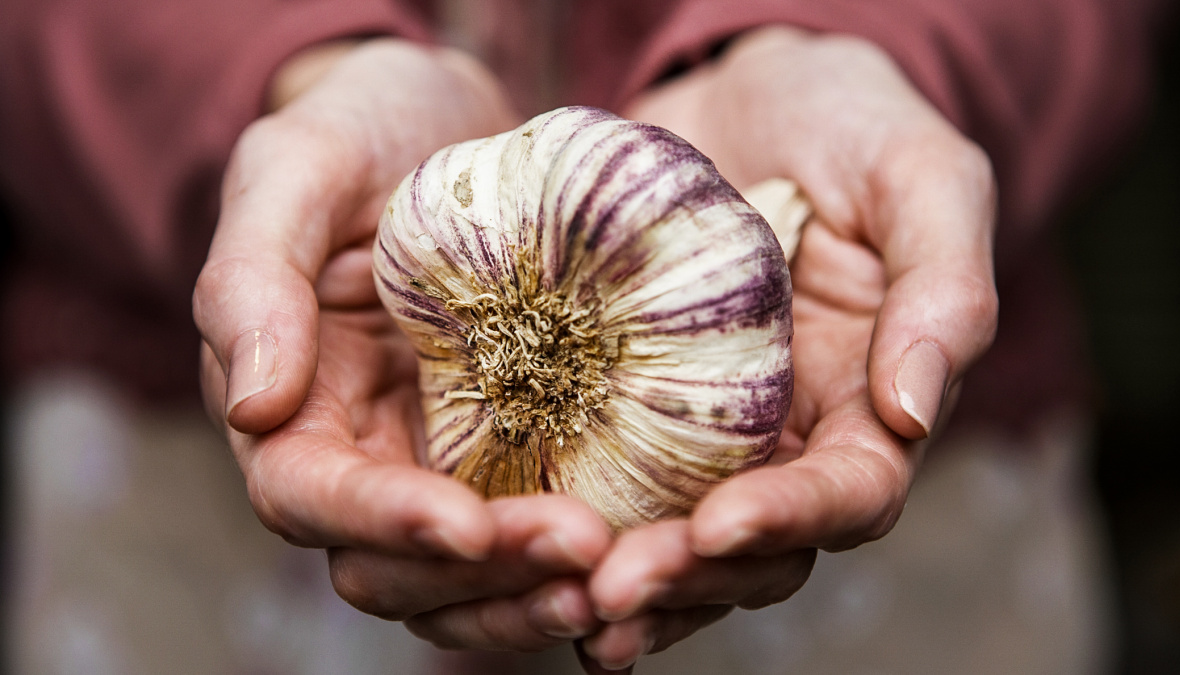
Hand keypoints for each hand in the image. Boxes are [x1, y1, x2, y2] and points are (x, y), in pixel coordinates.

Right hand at [193, 38, 612, 649]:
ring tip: (618, 574)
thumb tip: (252, 408)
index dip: (382, 523)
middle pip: (394, 568)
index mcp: (291, 403)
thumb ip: (252, 277)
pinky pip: (533, 530)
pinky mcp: (516, 448)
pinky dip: (572, 561)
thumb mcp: (296, 167)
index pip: (311, 497)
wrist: (450, 122)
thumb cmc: (361, 131)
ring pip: (466, 580)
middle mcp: (363, 454)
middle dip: (481, 575)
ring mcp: (442, 460)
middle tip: (583, 550)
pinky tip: (641, 550)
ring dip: (533, 593)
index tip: (467, 526)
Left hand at [579, 26, 997, 669]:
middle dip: (690, 577)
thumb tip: (913, 412)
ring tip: (568, 608)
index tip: (718, 524)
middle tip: (613, 593)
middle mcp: (786, 438)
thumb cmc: (854, 125)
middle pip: (754, 546)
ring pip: (676, 538)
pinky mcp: (625, 397)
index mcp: (868, 404)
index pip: (848, 493)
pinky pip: (604, 477)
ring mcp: (702, 428)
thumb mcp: (925, 180)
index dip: (790, 519)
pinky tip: (520, 551)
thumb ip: (945, 290)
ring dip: (630, 584)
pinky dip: (571, 522)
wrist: (751, 91)